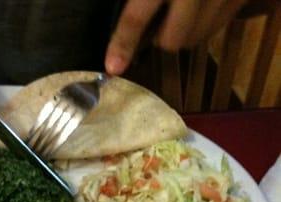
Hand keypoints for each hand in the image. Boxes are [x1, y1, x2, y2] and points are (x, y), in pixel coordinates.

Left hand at [105, 0, 248, 74]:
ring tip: (178, 9)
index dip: (123, 42)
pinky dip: (204, 21)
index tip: (114, 66)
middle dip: (160, 37)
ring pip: (196, 37)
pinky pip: (218, 25)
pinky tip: (198, 4)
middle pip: (172, 40)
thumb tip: (124, 6)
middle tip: (155, 21)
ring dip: (183, 31)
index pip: (137, 17)